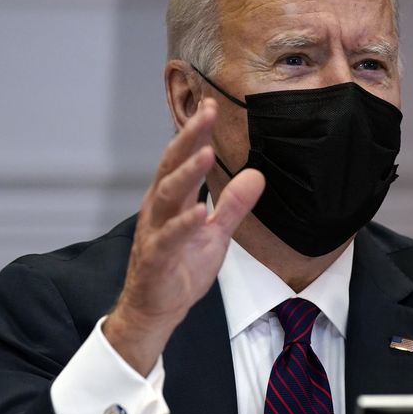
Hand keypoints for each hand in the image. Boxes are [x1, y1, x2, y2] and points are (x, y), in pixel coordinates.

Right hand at [105, 99, 264, 373]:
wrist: (158, 308)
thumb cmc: (182, 266)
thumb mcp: (217, 233)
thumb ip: (234, 204)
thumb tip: (257, 174)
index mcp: (173, 199)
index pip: (183, 158)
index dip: (196, 132)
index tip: (212, 106)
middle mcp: (159, 209)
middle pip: (171, 166)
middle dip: (189, 138)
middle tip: (206, 112)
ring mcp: (155, 231)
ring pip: (167, 195)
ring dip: (187, 173)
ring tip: (207, 152)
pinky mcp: (156, 258)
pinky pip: (169, 237)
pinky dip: (184, 224)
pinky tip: (200, 211)